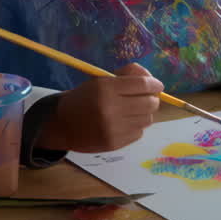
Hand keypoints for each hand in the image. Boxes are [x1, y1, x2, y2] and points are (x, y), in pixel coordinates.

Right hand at [38, 64, 162, 152]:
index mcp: (106, 89)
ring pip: (147, 119)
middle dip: (152, 98)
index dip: (154, 84)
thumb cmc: (83, 98)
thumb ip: (125, 76)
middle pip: (150, 103)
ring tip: (132, 110)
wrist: (63, 125)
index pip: (142, 84)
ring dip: (144, 113)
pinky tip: (124, 122)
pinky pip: (139, 132)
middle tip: (146, 97)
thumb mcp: (100, 80)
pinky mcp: (116, 143)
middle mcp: (111, 109)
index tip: (158, 85)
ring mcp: (114, 128)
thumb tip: (150, 80)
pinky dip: (136, 126)